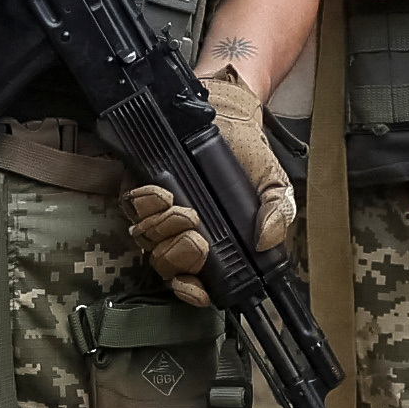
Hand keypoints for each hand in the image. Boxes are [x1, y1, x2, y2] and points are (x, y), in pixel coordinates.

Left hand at [122, 58, 301, 307]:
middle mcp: (181, 236)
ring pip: (146, 240)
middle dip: (180, 256)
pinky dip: (146, 202)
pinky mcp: (139, 189)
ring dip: (163, 229)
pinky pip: (131, 207)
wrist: (229, 115)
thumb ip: (277, 212)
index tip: (192, 284)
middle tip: (198, 236)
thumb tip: (266, 241)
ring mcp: (158, 215)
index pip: (196, 285)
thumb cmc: (249, 157)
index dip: (190, 292)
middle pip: (166, 265)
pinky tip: (164, 191)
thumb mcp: (274, 185)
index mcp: (215, 246)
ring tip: (185, 208)